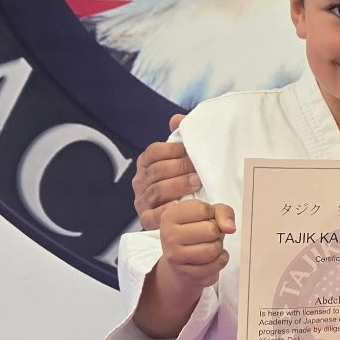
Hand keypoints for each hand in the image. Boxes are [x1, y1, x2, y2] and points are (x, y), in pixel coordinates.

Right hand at [133, 114, 200, 228]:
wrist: (180, 216)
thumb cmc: (183, 182)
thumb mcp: (180, 160)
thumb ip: (180, 138)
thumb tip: (177, 119)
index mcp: (145, 164)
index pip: (154, 152)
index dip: (172, 150)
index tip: (191, 151)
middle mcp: (140, 182)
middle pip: (157, 171)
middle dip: (179, 168)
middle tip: (199, 169)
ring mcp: (141, 201)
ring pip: (157, 191)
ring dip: (178, 186)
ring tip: (196, 183)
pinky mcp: (146, 219)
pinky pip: (152, 216)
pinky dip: (165, 211)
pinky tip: (179, 206)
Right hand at [157, 197, 235, 287]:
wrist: (181, 265)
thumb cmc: (196, 233)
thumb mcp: (208, 215)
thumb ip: (222, 212)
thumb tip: (230, 228)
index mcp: (170, 215)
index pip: (203, 209)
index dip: (211, 214)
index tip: (203, 220)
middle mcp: (168, 235)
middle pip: (211, 230)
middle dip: (216, 232)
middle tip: (207, 236)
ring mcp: (176, 256)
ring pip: (214, 249)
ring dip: (218, 247)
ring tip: (209, 246)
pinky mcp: (187, 273)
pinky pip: (218, 263)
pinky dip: (220, 260)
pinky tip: (210, 259)